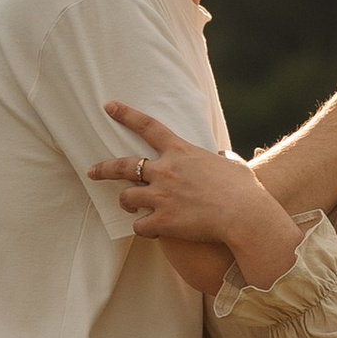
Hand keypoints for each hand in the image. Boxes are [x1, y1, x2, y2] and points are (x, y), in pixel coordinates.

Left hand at [93, 105, 302, 285]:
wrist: (244, 215)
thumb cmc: (244, 190)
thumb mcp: (234, 165)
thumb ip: (225, 157)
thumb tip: (224, 155)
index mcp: (181, 152)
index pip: (148, 126)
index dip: (126, 115)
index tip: (109, 106)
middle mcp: (165, 171)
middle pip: (123, 166)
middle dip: (104, 168)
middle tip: (92, 171)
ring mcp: (161, 196)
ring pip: (127, 197)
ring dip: (127, 203)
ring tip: (131, 207)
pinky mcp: (163, 221)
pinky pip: (140, 226)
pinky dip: (144, 229)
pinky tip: (152, 231)